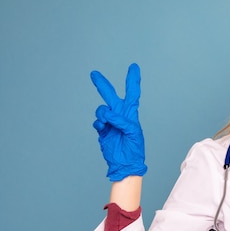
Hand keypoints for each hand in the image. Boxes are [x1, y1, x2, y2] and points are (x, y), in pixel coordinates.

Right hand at [91, 63, 146, 180]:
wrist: (125, 163)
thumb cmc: (134, 149)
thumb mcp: (133, 133)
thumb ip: (122, 121)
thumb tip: (109, 114)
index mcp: (131, 114)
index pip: (132, 93)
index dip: (132, 80)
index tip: (134, 67)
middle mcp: (120, 116)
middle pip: (110, 96)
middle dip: (102, 84)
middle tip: (94, 74)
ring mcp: (110, 122)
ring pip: (102, 110)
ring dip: (102, 114)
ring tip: (106, 123)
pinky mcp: (103, 130)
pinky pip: (97, 122)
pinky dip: (99, 123)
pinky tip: (103, 128)